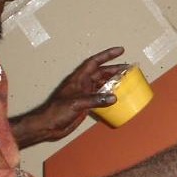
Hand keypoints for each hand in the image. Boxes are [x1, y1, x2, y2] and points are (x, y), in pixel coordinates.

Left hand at [11, 47, 128, 147]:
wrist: (47, 125)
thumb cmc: (56, 111)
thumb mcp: (76, 103)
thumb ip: (95, 100)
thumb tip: (113, 97)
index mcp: (78, 79)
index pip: (95, 62)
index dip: (107, 55)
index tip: (120, 50)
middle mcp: (82, 84)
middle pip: (101, 73)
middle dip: (114, 69)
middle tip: (129, 69)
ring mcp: (84, 94)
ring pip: (102, 84)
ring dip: (113, 82)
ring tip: (126, 82)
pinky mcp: (85, 105)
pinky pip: (100, 97)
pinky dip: (109, 96)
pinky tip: (117, 98)